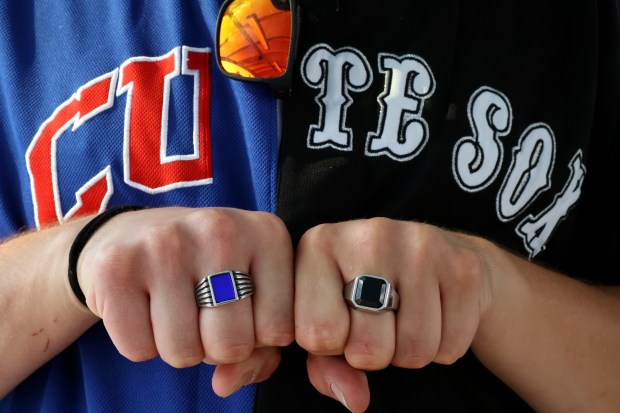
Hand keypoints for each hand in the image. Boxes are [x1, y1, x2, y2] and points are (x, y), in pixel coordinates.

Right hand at [76, 207, 294, 395]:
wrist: (131, 235)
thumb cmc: (206, 274)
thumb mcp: (250, 296)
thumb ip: (262, 350)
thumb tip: (224, 384)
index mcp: (267, 233)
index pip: (280, 331)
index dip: (257, 337)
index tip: (241, 309)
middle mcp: (220, 229)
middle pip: (232, 345)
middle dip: (216, 347)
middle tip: (202, 313)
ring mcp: (165, 244)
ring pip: (184, 353)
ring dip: (178, 347)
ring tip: (174, 307)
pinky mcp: (116, 266)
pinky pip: (138, 349)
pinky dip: (140, 342)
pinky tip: (142, 304)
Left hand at [294, 218, 492, 411]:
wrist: (436, 255)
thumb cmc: (364, 294)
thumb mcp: (329, 319)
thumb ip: (324, 365)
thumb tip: (355, 401)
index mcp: (319, 243)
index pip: (317, 334)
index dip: (332, 346)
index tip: (341, 323)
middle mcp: (369, 235)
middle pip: (367, 350)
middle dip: (373, 354)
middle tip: (378, 324)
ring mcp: (420, 246)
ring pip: (413, 352)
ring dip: (408, 352)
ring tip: (404, 317)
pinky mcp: (463, 266)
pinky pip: (450, 348)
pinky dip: (442, 347)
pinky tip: (435, 313)